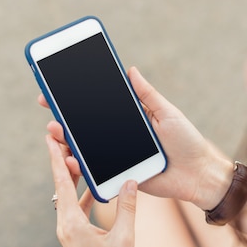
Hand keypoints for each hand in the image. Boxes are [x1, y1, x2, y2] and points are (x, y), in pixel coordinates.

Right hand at [39, 67, 233, 209]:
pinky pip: (97, 171)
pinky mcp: (120, 176)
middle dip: (64, 118)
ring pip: (86, 149)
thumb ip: (147, 95)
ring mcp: (118, 157)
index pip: (98, 107)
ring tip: (55, 131)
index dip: (78, 100)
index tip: (57, 88)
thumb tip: (130, 70)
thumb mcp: (168, 113)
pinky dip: (81, 166)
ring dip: (67, 141)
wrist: (199, 174)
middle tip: (48, 107)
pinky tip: (70, 158)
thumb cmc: (188, 142)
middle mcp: (120, 138)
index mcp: (130, 120)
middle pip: (86, 128)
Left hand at [46, 134, 136, 246]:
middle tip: (63, 139)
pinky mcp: (76, 237)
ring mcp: (69, 232)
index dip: (57, 159)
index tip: (51, 139)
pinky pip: (76, 209)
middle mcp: (66, 226)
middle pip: (61, 186)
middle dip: (62, 162)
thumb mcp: (124, 238)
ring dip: (72, 178)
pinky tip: (92, 187)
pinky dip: (82, 195)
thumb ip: (127, 208)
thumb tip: (130, 181)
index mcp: (72, 224)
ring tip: (76, 157)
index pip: (63, 184)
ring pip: (68, 197)